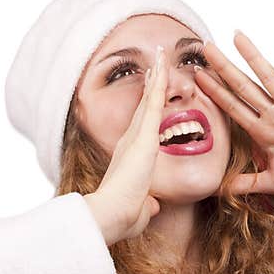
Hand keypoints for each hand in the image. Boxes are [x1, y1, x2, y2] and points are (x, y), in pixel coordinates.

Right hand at [84, 46, 167, 244]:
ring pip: (149, 99)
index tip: (152, 97)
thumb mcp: (140, 210)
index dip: (147, 111)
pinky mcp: (143, 136)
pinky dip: (159, 82)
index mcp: (130, 158)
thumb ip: (146, 204)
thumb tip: (152, 206)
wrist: (110, 215)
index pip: (143, 129)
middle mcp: (129, 142)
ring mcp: (136, 136)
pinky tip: (163, 64)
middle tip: (155, 66)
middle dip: (150, 87)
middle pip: (144, 107)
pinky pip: (154, 102)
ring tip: (160, 55)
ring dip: (156, 76)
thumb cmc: (122, 218)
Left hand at [194, 31, 273, 197]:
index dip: (214, 92)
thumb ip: (246, 184)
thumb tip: (217, 192)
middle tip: (205, 46)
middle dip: (224, 68)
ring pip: (269, 79)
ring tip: (237, 36)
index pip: (233, 108)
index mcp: (263, 133)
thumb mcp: (272, 184)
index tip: (196, 76)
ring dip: (253, 58)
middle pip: (244, 88)